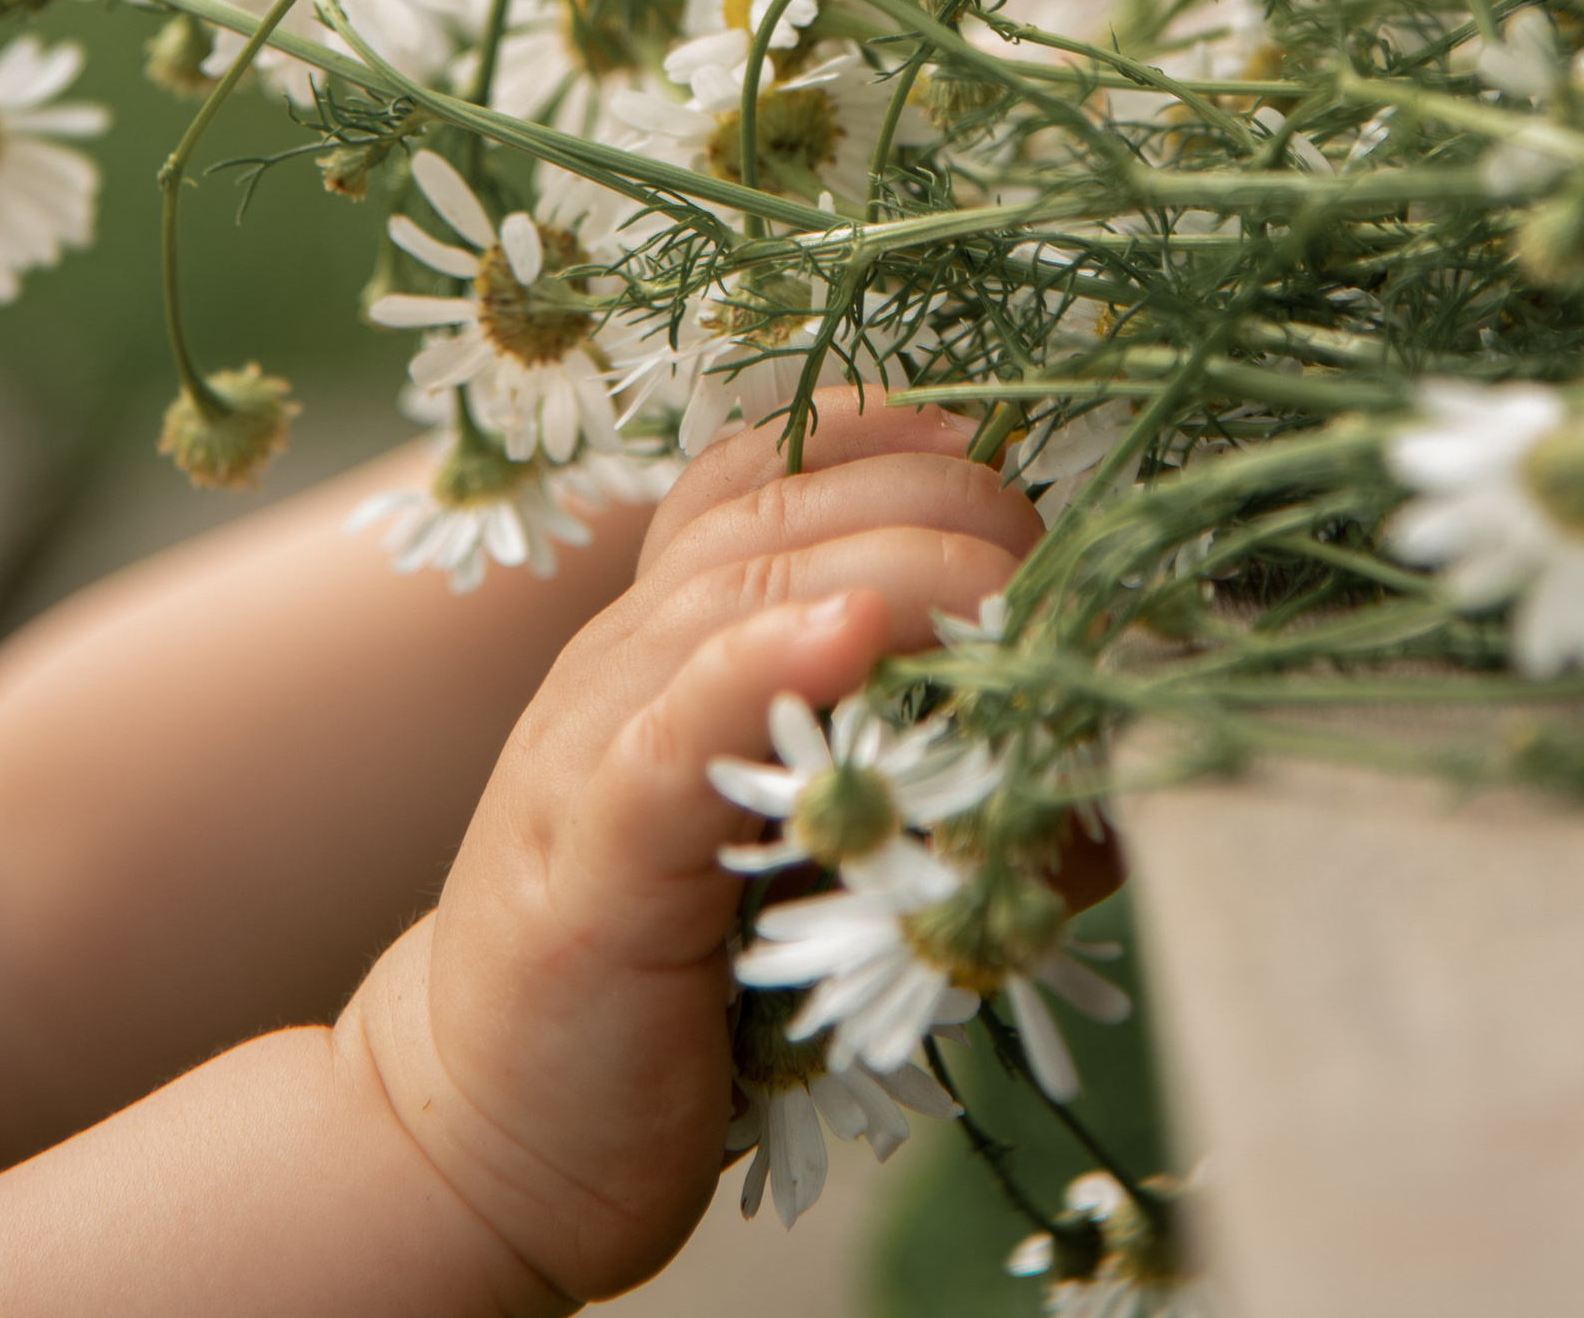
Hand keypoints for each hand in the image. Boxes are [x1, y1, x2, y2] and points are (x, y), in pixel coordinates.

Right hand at [338, 397, 1037, 1306]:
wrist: (485, 1142)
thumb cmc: (681, 1000)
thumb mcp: (819, 869)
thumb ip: (937, 801)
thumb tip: (1099, 781)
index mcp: (671, 635)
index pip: (772, 468)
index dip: (901, 442)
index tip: (1012, 461)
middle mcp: (624, 657)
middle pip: (784, 507)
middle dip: (940, 508)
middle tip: (1057, 567)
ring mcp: (593, 743)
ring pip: (742, 589)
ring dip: (899, 568)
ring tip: (1008, 588)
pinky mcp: (589, 858)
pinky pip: (673, 726)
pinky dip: (765, 662)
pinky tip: (850, 632)